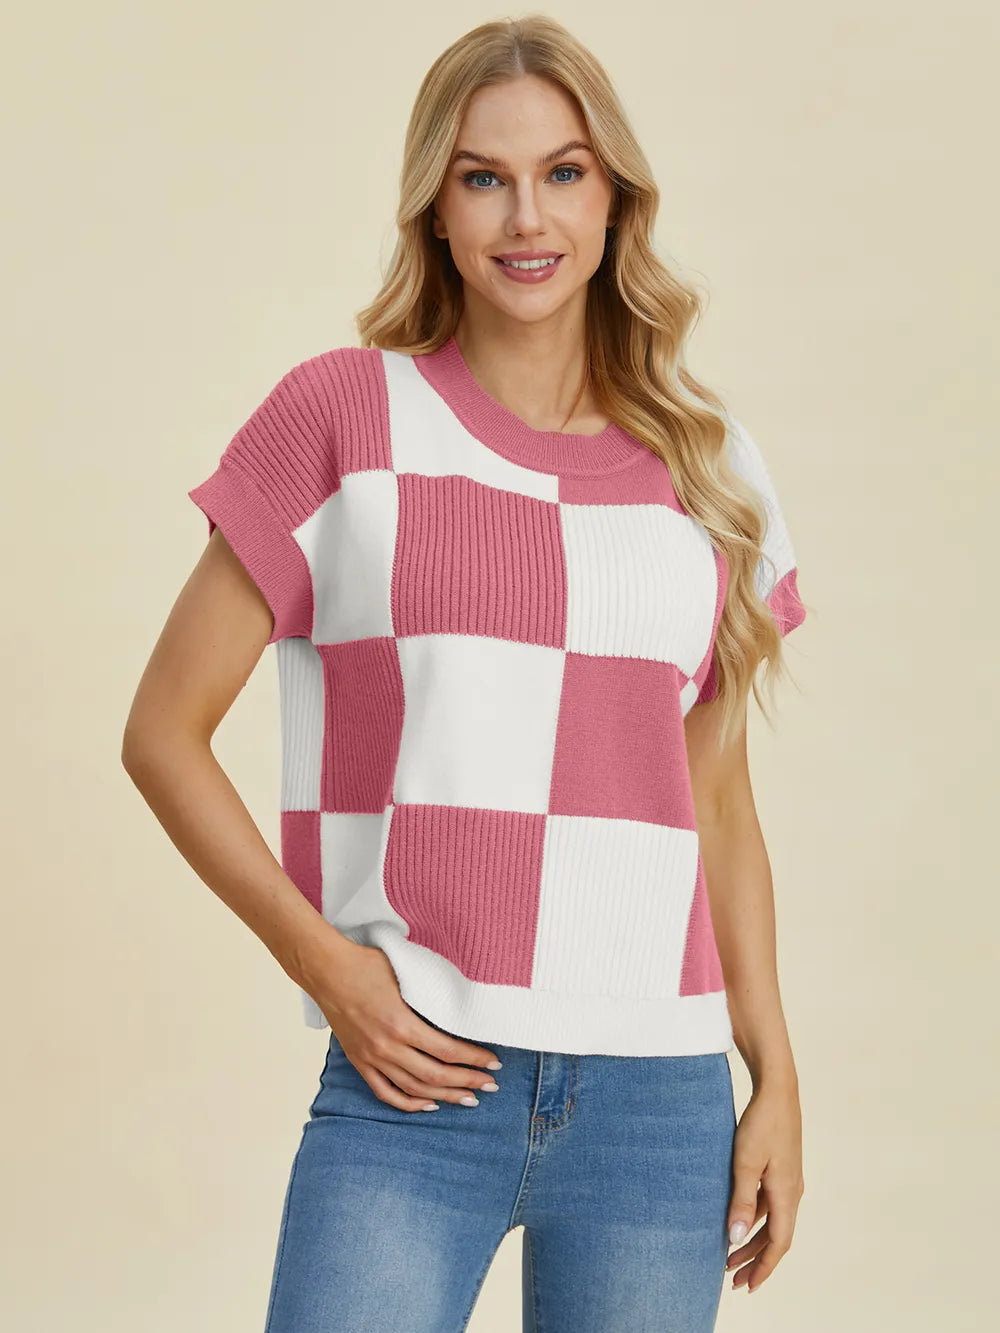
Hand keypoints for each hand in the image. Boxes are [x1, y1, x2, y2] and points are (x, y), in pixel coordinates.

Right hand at [313, 942, 503, 1112]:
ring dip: (445, 1096)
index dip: (474, 1060)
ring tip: (468, 1099)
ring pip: (415, 1089)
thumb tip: (461, 1005)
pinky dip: (408, 1104)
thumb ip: (430, 995)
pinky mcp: (360, 1062)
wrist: (327, 970)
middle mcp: (388, 1047)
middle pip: (436, 1076)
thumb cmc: (367, 965)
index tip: (494, 1063)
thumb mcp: (406, 975)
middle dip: (467, 1082)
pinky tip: (428, 1105)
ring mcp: (372, 1058)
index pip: (448, 1051)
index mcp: (402, 1024)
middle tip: (490, 1086)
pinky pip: (386, 1092)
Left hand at [725, 1078, 804, 1292]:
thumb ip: (740, 1201)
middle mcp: (792, 1191)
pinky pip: (769, 1204)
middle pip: (775, 1236)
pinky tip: (738, 1221)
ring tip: (731, 1257)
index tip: (748, 1287)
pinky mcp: (781, 1168)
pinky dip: (755, 1219)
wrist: (777, 1089)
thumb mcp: (745, 1163)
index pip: (778, 1243)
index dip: (763, 1267)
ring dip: (753, 1240)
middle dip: (755, 1260)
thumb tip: (735, 1238)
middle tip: (733, 1279)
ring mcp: (788, 1179)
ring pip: (772, 1221)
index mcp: (787, 1194)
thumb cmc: (761, 1123)